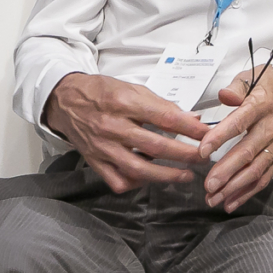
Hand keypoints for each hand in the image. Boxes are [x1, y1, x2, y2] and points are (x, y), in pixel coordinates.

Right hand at [43, 72, 208, 193]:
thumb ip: (161, 105)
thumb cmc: (100, 92)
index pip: (165, 118)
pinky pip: (118, 180)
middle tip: (203, 157)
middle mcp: (111, 126)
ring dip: (167, 175)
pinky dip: (136, 183)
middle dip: (186, 154)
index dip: (191, 129)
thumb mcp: (131, 89)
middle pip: (156, 146)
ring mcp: (102, 147)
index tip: (208, 135)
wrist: (64, 101)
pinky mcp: (94, 161)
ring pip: (139, 169)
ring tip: (185, 176)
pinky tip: (149, 178)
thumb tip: (192, 119)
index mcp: (123, 102)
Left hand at [200, 65, 272, 211]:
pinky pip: (265, 177)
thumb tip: (224, 95)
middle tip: (209, 184)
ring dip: (235, 187)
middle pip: (248, 152)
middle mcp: (271, 128)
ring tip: (214, 198)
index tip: (202, 150)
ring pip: (256, 170)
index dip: (220, 136)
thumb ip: (237, 86)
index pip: (239, 122)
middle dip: (227, 171)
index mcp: (262, 106)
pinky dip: (248, 192)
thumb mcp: (257, 75)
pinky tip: (231, 202)